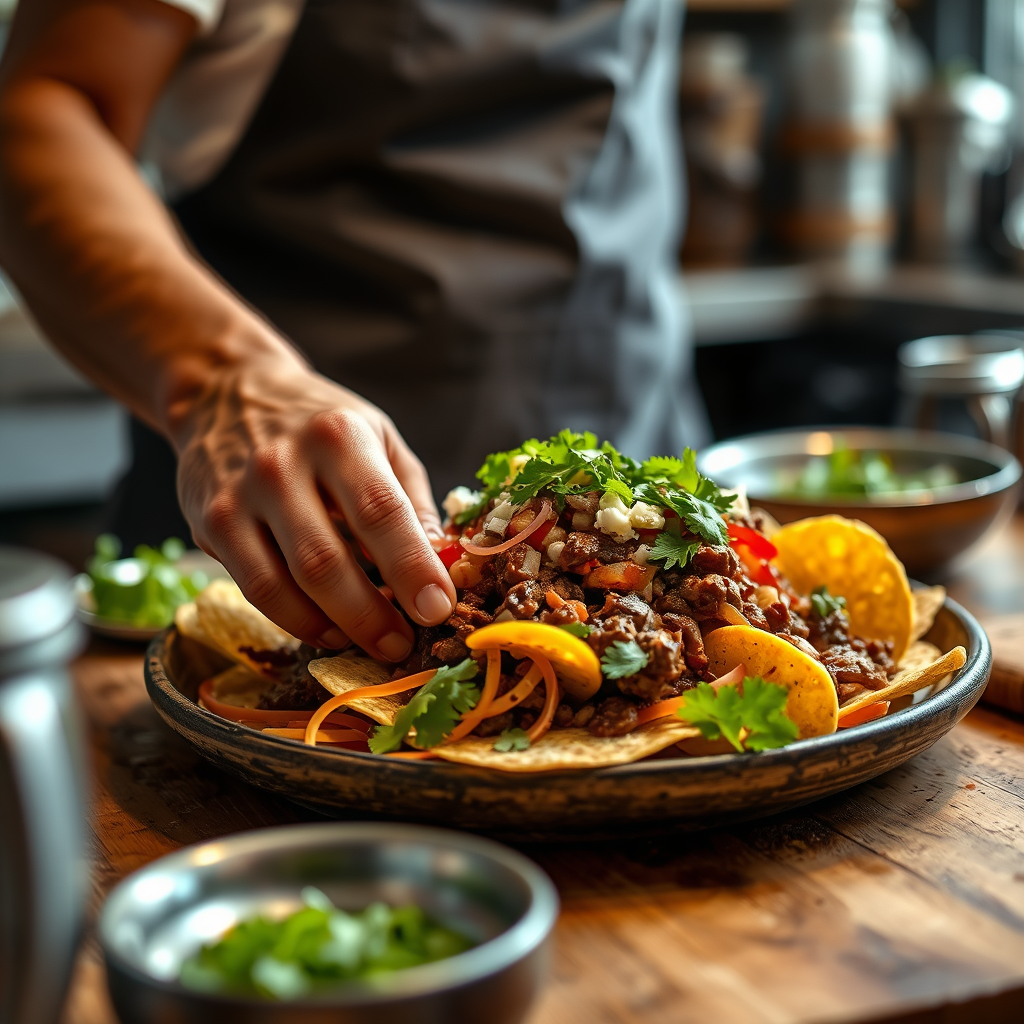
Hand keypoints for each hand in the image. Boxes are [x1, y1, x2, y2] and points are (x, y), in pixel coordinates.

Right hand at [174, 353, 455, 660]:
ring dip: (332, 627)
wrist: (225, 393)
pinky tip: (327, 628)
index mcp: (338, 437)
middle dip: (370, 615)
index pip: (380, 512)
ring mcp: (239, 498)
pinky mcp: (210, 525)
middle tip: (403, 644)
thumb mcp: (379, 439)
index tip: (438, 608)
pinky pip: (255, 590)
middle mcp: (281, 465)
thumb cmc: (319, 423)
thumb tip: (442, 566)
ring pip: (283, 585)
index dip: (411, 567)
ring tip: (370, 643)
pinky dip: (295, 620)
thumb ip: (411, 501)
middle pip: (325, 561)